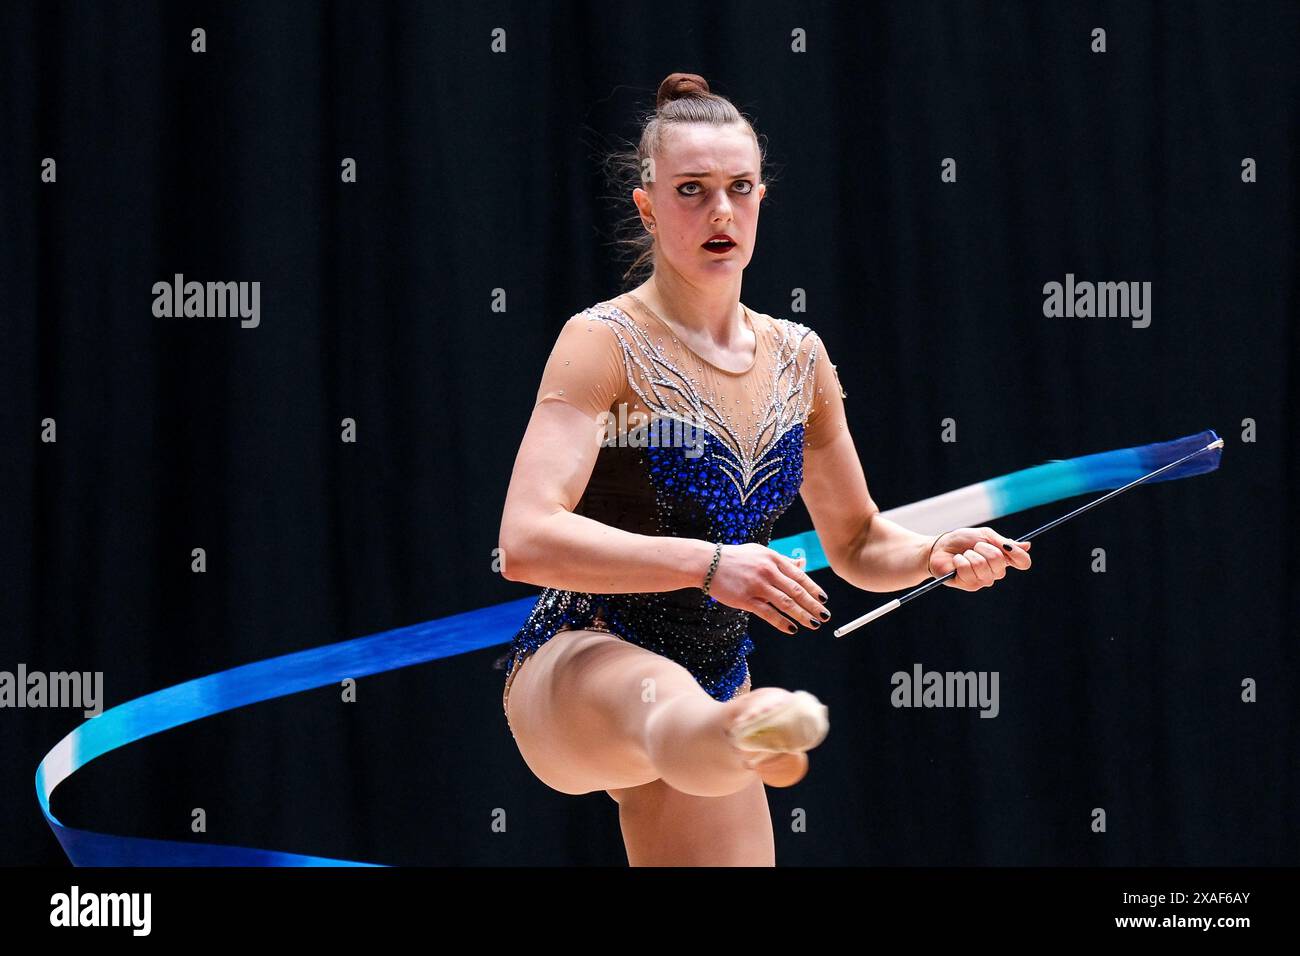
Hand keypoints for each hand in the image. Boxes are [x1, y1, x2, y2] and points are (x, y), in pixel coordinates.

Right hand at [706, 543, 829, 634]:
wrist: (707, 563)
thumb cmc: (736, 558)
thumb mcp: (760, 553)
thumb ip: (782, 560)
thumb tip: (802, 564)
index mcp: (773, 558)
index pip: (799, 576)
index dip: (813, 589)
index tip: (824, 600)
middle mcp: (767, 571)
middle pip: (796, 591)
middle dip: (813, 605)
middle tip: (825, 616)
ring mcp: (756, 586)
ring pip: (785, 603)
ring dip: (802, 615)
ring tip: (814, 624)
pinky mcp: (745, 599)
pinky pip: (767, 613)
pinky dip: (782, 622)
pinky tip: (792, 629)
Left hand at [927, 527, 1031, 590]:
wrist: (939, 548)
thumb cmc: (961, 540)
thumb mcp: (984, 535)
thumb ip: (1003, 542)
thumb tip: (1027, 545)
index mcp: (1003, 558)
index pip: (1023, 562)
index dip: (1019, 555)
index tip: (1006, 546)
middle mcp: (996, 572)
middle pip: (1000, 561)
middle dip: (983, 548)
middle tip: (974, 547)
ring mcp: (983, 580)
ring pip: (982, 565)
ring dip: (969, 554)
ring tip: (964, 554)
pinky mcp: (970, 585)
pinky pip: (967, 570)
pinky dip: (959, 560)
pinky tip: (956, 561)